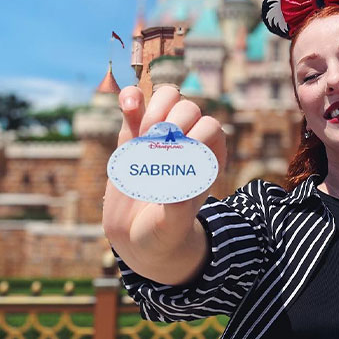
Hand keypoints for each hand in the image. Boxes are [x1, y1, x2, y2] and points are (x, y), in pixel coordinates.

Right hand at [102, 85, 226, 278]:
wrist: (138, 239)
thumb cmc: (164, 234)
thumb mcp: (173, 225)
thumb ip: (177, 206)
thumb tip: (176, 182)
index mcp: (207, 160)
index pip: (210, 128)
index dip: (194, 136)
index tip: (178, 159)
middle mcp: (186, 143)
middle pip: (189, 108)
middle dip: (174, 121)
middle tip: (158, 146)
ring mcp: (159, 137)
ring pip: (165, 99)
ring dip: (155, 107)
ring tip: (145, 133)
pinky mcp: (132, 137)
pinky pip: (134, 107)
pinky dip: (130, 98)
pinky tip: (128, 104)